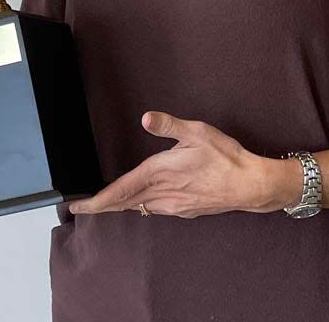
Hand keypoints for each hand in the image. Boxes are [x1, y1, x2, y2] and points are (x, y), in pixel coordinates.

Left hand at [68, 112, 293, 218]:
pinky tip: (143, 200)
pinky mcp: (185, 210)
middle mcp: (162, 193)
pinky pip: (156, 209)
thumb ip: (168, 125)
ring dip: (122, 204)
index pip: (120, 190)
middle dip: (103, 205)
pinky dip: (142, 205)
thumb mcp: (197, 132)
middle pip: (125, 202)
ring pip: (140, 207)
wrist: (251, 185)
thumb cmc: (225, 157)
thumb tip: (145, 118)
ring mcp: (174, 205)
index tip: (77, 206)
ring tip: (107, 201)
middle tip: (83, 206)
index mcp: (159, 173)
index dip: (97, 200)